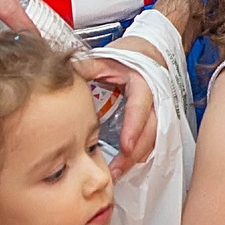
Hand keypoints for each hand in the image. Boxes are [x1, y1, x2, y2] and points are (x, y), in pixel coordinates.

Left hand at [76, 56, 154, 176]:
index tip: (125, 147)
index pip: (140, 108)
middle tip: (116, 171)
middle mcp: (156, 99)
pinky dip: (139, 154)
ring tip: (117, 174)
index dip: (134, 129)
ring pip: (154, 140)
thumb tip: (65, 72)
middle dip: (134, 154)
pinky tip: (125, 165)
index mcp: (144, 83)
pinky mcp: (157, 120)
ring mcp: (159, 111)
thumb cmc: (131, 54)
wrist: (151, 51)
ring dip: (137, 158)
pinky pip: (152, 140)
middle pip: (151, 131)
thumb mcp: (108, 57)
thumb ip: (87, 66)